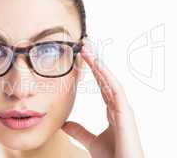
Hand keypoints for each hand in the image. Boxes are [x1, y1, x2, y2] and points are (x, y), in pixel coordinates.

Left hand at [61, 42, 144, 157]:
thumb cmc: (113, 157)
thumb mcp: (91, 142)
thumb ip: (79, 131)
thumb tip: (65, 123)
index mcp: (112, 111)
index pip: (101, 85)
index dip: (93, 71)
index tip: (83, 57)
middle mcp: (118, 106)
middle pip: (105, 79)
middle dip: (95, 62)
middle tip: (84, 45)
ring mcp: (123, 108)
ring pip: (110, 80)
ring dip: (99, 64)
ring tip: (88, 49)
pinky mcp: (126, 113)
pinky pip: (116, 90)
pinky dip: (108, 77)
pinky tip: (99, 66)